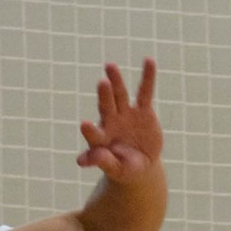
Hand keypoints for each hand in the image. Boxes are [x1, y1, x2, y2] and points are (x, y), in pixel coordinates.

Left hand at [78, 59, 161, 187]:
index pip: (94, 134)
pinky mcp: (143, 110)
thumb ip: (102, 162)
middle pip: (106, 107)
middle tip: (102, 83)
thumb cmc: (124, 169)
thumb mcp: (116, 169)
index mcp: (101, 139)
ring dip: (116, 81)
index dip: (90, 131)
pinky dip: (148, 77)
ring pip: (120, 95)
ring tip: (110, 66)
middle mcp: (111, 122)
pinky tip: (149, 61)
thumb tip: (81, 160)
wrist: (140, 164)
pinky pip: (145, 92)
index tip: (85, 125)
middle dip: (105, 96)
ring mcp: (126, 114)